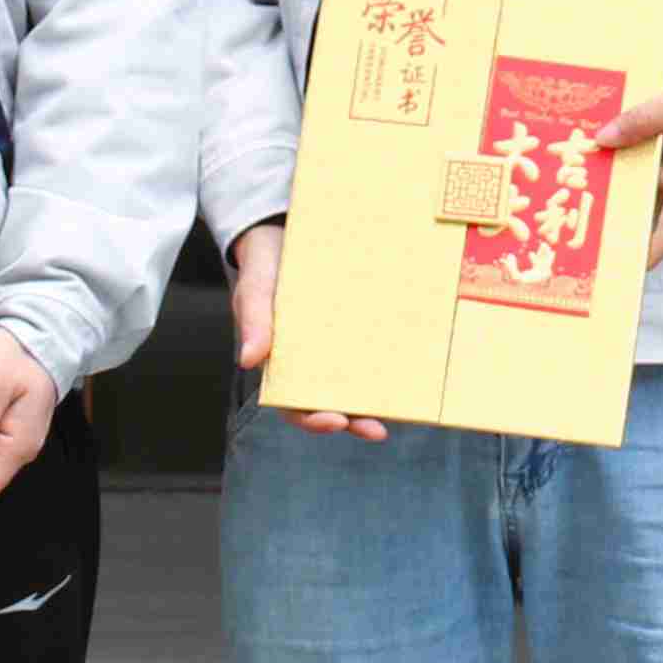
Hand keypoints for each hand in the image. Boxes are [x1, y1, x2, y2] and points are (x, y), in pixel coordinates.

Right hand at [224, 219, 384, 440]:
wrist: (280, 232)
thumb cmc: (263, 268)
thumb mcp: (254, 290)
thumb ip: (254, 321)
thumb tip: (248, 360)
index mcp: (283, 364)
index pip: (295, 404)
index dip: (314, 419)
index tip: (334, 421)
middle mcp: (313, 361)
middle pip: (335, 401)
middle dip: (356, 421)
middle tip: (376, 430)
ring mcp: (338, 345)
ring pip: (360, 379)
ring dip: (379, 398)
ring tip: (403, 409)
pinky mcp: (359, 322)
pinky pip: (376, 344)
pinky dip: (393, 357)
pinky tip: (414, 363)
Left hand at [595, 72, 662, 267]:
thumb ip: (643, 119)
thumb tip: (604, 139)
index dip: (645, 249)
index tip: (620, 265)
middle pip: (648, 204)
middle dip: (616, 203)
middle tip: (578, 202)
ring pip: (651, 189)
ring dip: (625, 180)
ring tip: (587, 173)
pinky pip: (658, 177)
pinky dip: (638, 167)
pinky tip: (614, 152)